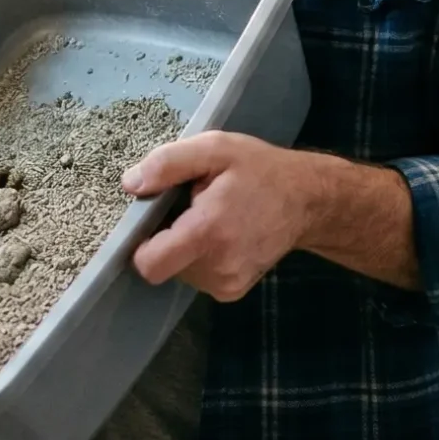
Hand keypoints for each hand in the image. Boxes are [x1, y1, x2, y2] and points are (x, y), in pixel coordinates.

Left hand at [122, 133, 325, 301]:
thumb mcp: (214, 148)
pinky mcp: (234, 291)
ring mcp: (228, 284)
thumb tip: (130, 184)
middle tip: (191, 209)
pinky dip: (201, 258)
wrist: (308, 200)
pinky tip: (221, 236)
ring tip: (211, 219)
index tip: (151, 221)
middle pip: (163, 265)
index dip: (140, 245)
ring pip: (180, 271)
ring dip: (185, 248)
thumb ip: (168, 164)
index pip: (150, 265)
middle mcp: (217, 267)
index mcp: (207, 232)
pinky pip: (199, 277)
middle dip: (167, 239)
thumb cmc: (259, 170)